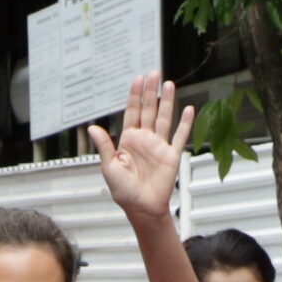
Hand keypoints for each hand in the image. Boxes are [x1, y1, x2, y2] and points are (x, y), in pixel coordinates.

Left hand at [91, 74, 193, 222]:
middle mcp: (144, 139)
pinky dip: (185, 124)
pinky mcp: (171, 156)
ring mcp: (159, 146)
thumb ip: (104, 146)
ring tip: (169, 84)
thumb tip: (92, 128)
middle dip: (151, 92)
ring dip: (167, 102)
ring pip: (163, 118)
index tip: (138, 79)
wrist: (142, 208)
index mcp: (128, 140)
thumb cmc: (124, 191)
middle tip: (154, 73)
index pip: (132, 112)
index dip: (135, 95)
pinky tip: (188, 109)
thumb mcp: (109, 168)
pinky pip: (179, 136)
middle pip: (148, 110)